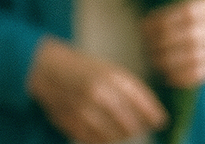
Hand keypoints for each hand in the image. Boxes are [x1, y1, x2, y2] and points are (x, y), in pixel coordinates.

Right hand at [27, 38, 167, 142]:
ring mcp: (85, 109)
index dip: (155, 117)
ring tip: (120, 128)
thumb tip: (155, 118)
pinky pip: (97, 140)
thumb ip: (131, 91)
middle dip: (138, 128)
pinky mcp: (72, 122)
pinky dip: (104, 138)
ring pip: (116, 136)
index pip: (145, 106)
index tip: (159, 121)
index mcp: (113, 77)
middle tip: (138, 126)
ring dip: (122, 134)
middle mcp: (100, 93)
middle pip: (133, 125)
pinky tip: (103, 130)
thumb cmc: (82, 69)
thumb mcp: (108, 70)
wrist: (45, 68)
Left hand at [141, 0, 204, 87]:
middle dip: (164, 43)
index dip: (163, 21)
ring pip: (197, 58)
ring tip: (153, 59)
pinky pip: (204, 73)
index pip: (188, 14)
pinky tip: (167, 75)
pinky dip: (183, 77)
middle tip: (146, 45)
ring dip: (170, 62)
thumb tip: (149, 17)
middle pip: (192, 38)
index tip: (144, 26)